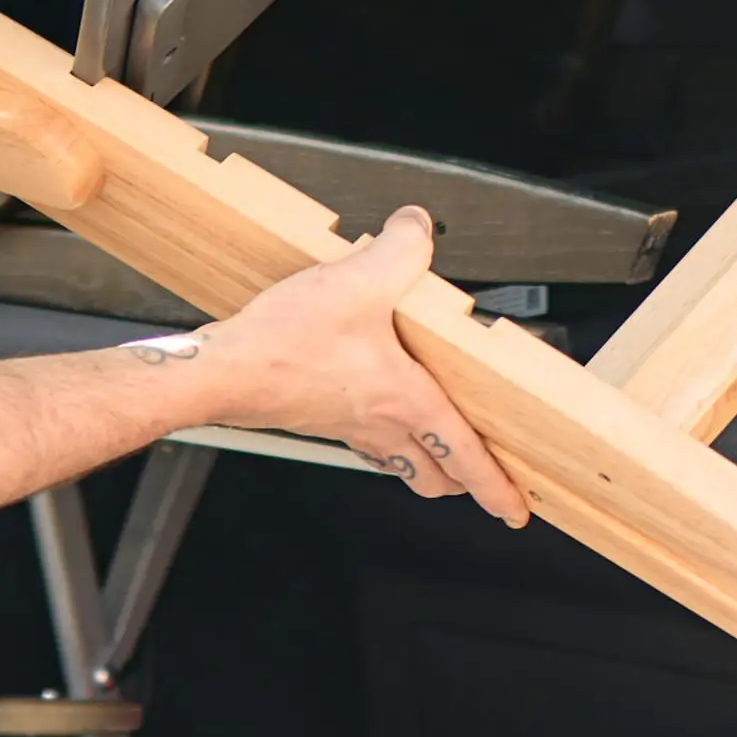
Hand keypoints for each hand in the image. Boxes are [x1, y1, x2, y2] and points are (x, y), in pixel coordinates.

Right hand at [195, 209, 527, 525]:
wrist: (222, 372)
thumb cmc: (283, 345)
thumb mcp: (359, 279)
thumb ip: (402, 249)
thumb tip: (418, 227)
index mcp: (406, 401)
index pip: (466, 457)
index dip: (496, 487)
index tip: (514, 509)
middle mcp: (381, 424)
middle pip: (436, 476)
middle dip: (463, 482)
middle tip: (483, 478)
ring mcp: (349, 426)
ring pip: (401, 462)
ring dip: (424, 462)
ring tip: (438, 444)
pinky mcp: (320, 417)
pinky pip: (367, 439)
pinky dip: (384, 436)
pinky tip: (375, 403)